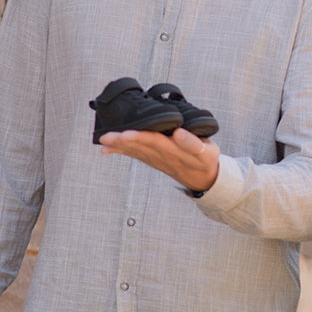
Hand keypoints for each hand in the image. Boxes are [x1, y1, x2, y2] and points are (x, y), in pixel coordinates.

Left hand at [99, 128, 219, 190]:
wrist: (203, 179)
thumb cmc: (206, 161)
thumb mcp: (208, 153)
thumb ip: (193, 144)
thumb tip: (178, 132)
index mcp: (175, 151)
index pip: (155, 142)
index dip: (140, 137)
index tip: (126, 134)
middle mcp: (162, 156)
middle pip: (139, 147)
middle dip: (122, 141)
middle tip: (106, 137)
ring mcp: (156, 159)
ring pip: (134, 151)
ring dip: (118, 146)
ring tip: (103, 140)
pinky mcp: (152, 160)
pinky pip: (134, 155)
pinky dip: (120, 151)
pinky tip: (106, 148)